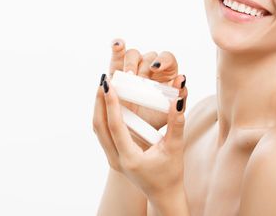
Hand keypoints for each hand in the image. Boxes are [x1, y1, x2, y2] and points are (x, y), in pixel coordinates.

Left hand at [95, 73, 187, 203]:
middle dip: (99, 102)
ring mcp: (113, 159)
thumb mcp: (175, 147)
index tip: (108, 85)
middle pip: (99, 127)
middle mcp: (117, 160)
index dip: (111, 104)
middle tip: (103, 80)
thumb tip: (177, 100)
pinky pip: (103, 133)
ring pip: (98, 130)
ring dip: (99, 108)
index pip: (115, 127)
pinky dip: (104, 116)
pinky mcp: (114, 156)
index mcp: (130, 158)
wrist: (164, 194)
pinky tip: (109, 102)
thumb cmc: (171, 174)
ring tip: (104, 88)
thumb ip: (176, 123)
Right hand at [108, 38, 183, 129]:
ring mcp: (133, 67)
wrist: (136, 130)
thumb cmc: (156, 118)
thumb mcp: (172, 111)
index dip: (162, 60)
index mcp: (166, 73)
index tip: (155, 68)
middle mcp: (150, 67)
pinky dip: (117, 47)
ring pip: (132, 54)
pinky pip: (117, 54)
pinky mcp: (117, 69)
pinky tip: (116, 46)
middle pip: (148, 56)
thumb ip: (180, 96)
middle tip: (136, 77)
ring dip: (129, 61)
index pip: (167, 58)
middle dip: (142, 65)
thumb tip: (182, 78)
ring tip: (127, 75)